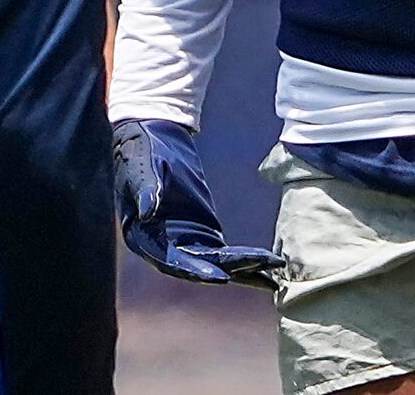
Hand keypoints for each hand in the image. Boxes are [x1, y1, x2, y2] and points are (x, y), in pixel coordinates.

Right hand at [113, 118, 282, 288]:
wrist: (151, 137)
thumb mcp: (141, 168)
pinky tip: (268, 266)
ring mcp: (185, 243)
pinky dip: (246, 260)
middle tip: (261, 271)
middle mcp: (164, 247)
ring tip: (275, 275)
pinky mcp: (202, 234)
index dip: (195, 271)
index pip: (170, 261)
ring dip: (245, 269)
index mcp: (142, 237)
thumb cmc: (139, 152)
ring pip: (216, 263)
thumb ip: (146, 189)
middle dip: (231, 270)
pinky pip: (225, 253)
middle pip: (200, 265)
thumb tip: (148, 212)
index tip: (221, 277)